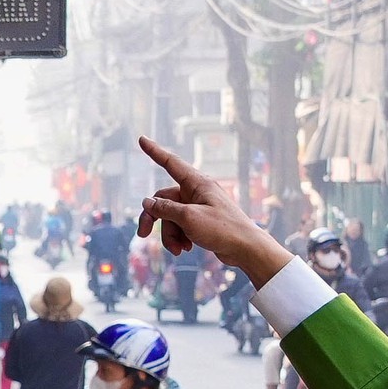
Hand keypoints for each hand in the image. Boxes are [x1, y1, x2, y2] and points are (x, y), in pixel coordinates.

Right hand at [134, 138, 292, 283]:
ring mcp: (198, 206)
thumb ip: (165, 208)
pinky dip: (179, 237)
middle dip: (154, 218)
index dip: (154, 151)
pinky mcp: (200, 221)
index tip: (141, 139)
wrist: (245, 249)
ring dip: (169, 234)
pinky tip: (186, 248)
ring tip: (179, 249)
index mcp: (197, 183)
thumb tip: (147, 202)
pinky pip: (180, 225)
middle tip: (142, 234)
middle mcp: (196, 192)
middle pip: (163, 199)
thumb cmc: (222, 229)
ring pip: (170, 216)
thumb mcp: (188, 218)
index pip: (170, 163)